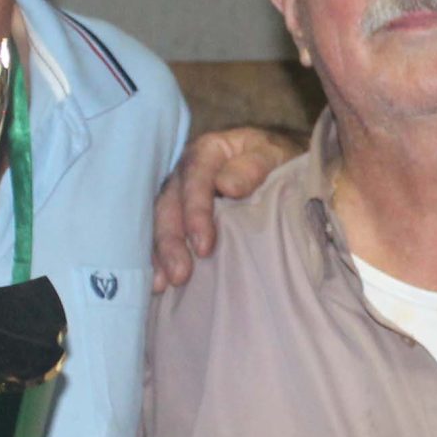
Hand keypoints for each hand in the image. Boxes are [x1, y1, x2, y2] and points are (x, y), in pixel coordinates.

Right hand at [152, 126, 302, 290]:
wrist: (276, 164)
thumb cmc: (274, 160)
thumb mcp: (271, 155)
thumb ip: (253, 167)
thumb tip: (227, 186)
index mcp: (207, 152)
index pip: (194, 178)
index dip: (195, 212)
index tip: (204, 246)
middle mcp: (185, 173)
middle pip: (170, 204)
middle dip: (172, 241)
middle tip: (180, 275)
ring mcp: (179, 195)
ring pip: (161, 222)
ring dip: (161, 254)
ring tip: (165, 284)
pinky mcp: (180, 216)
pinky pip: (164, 235)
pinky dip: (160, 259)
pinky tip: (159, 284)